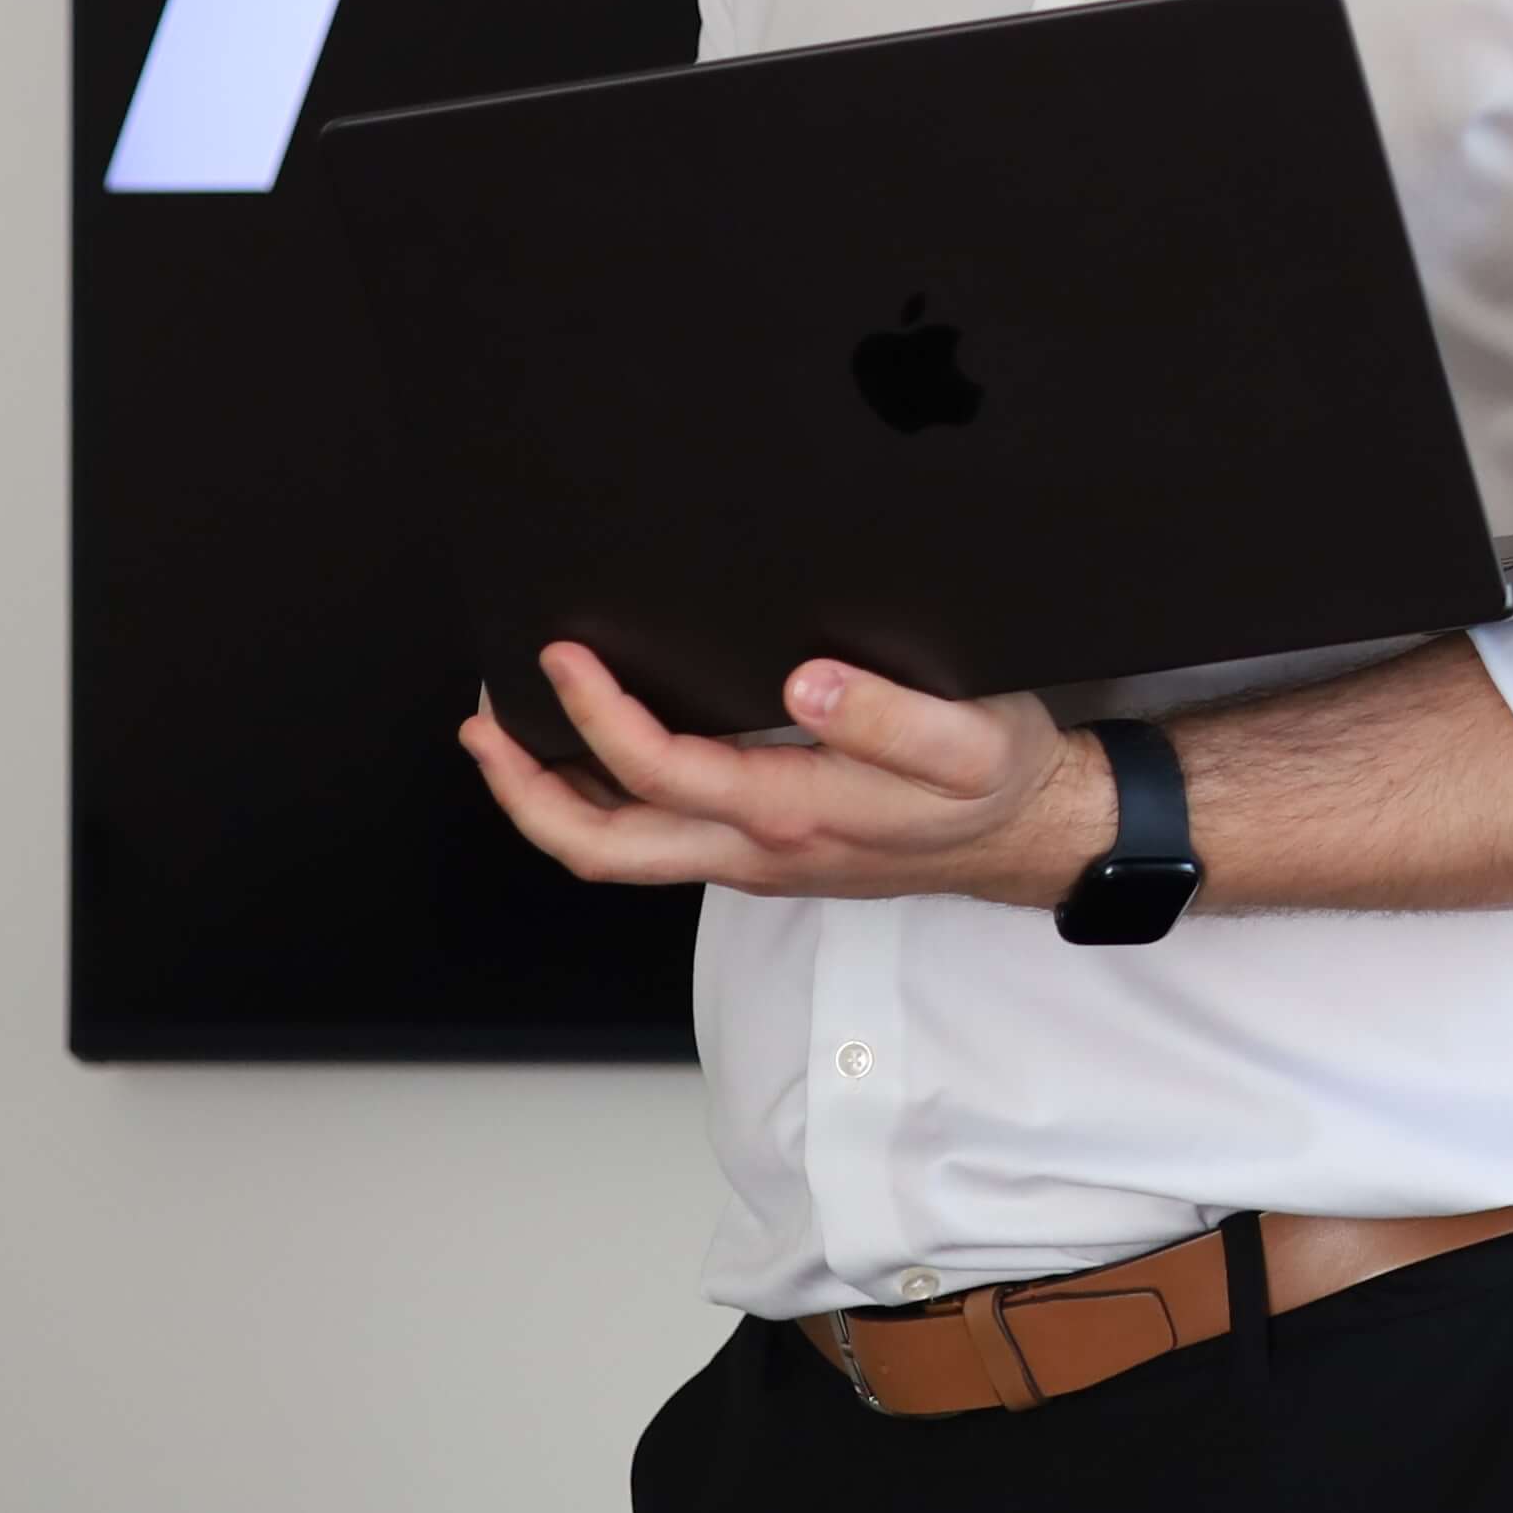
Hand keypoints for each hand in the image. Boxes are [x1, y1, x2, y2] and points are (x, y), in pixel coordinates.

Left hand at [457, 644, 1113, 909]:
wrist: (1031, 835)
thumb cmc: (998, 781)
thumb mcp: (971, 739)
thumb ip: (892, 715)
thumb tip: (805, 685)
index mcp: (795, 812)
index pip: (661, 772)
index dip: (597, 717)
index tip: (564, 655)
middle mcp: (756, 848)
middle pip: (603, 847)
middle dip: (525, 791)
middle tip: (481, 723)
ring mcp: (752, 858)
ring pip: (619, 851)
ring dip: (549, 800)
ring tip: (504, 738)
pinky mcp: (761, 850)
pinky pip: (652, 841)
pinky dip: (599, 803)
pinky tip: (591, 757)